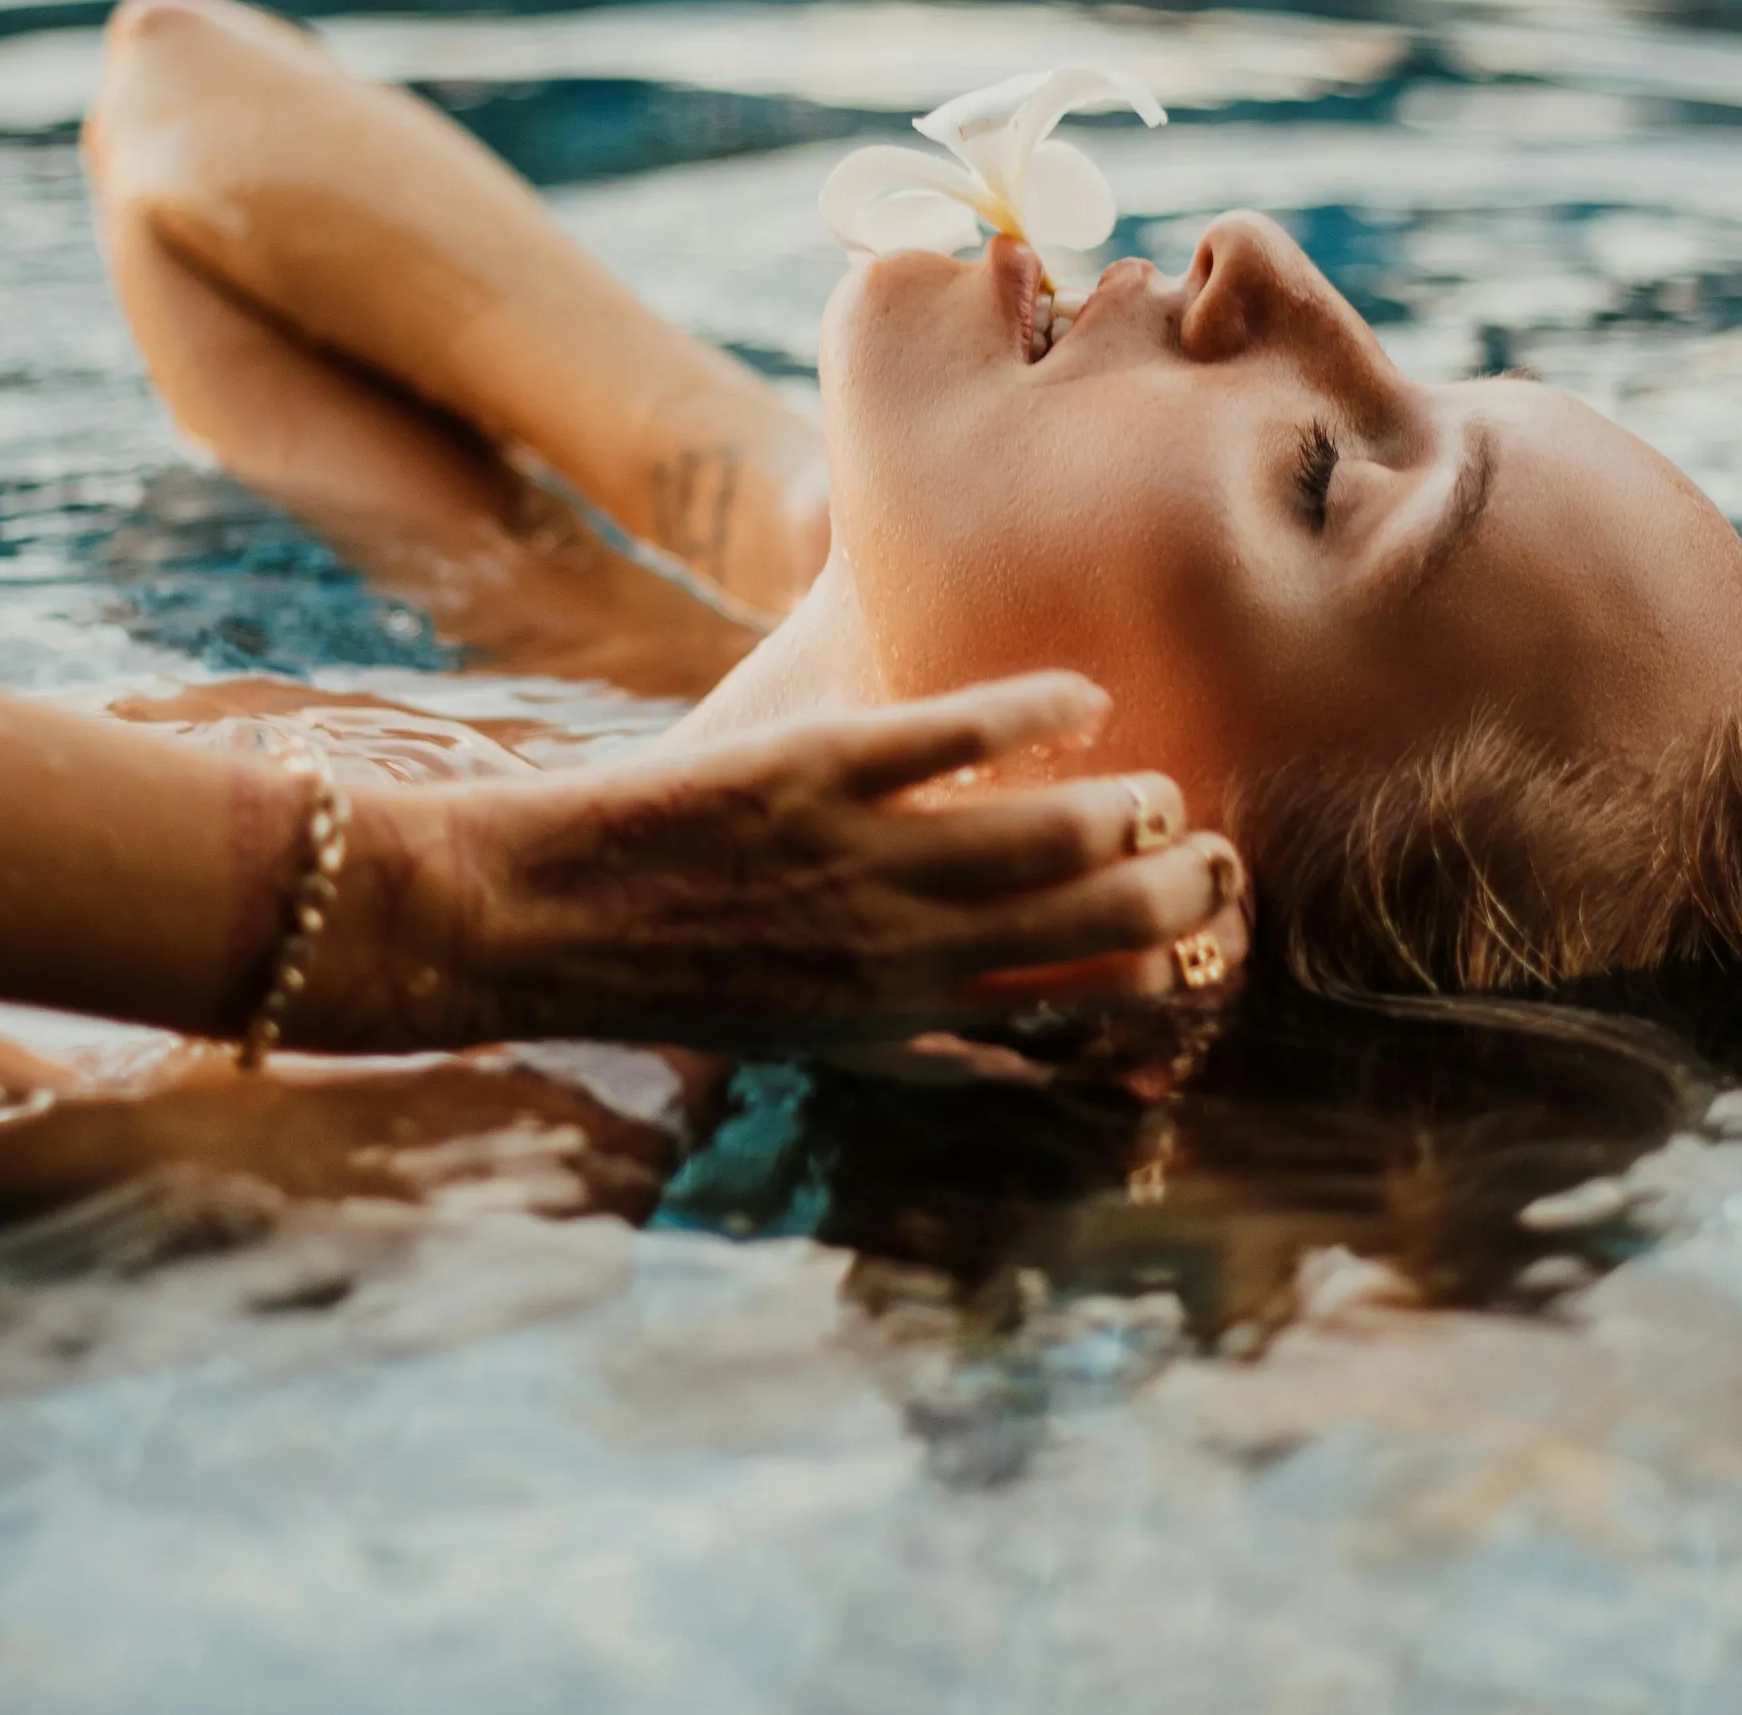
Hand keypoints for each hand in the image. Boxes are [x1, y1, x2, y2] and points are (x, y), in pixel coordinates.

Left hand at [307, 674, 1244, 1051]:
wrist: (523, 922)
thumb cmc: (664, 981)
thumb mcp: (802, 1033)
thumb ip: (912, 1030)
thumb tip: (1007, 1042)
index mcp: (901, 1011)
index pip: (1072, 997)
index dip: (1158, 972)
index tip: (1206, 940)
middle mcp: (899, 947)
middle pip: (1089, 919)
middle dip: (1176, 894)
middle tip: (1218, 857)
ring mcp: (861, 859)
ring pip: (1047, 834)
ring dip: (1126, 810)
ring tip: (1155, 788)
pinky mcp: (813, 773)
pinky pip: (956, 736)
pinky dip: (1033, 712)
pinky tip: (1074, 698)